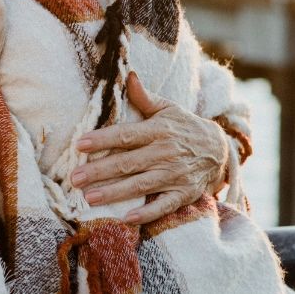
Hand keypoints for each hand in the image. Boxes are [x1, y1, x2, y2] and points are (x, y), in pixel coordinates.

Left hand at [72, 73, 227, 224]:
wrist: (219, 150)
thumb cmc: (185, 127)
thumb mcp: (168, 108)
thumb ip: (145, 97)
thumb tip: (128, 75)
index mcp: (158, 130)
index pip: (125, 135)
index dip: (102, 140)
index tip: (80, 145)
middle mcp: (165, 153)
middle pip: (127, 163)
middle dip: (99, 171)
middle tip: (74, 178)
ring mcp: (174, 175)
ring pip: (140, 185)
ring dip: (114, 193)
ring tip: (89, 198)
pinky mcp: (183, 194)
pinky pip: (163, 205)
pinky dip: (147, 213)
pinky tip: (127, 218)